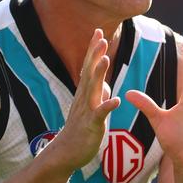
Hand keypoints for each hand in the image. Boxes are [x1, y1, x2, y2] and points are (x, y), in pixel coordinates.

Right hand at [48, 29, 119, 171]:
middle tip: (101, 37)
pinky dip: (107, 107)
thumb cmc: (81, 128)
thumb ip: (98, 94)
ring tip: (106, 59)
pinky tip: (115, 100)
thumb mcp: (92, 108)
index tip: (98, 31)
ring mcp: (86, 110)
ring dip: (99, 74)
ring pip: (93, 89)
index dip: (93, 50)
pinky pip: (99, 115)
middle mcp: (84, 97)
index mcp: (85, 91)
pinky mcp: (91, 125)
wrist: (66, 151)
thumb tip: (106, 85)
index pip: (89, 66)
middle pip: (89, 72)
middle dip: (95, 55)